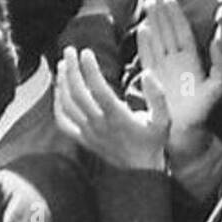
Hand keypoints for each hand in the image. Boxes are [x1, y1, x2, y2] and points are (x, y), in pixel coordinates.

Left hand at [53, 45, 168, 171]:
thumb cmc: (153, 142)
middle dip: (71, 69)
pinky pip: (63, 122)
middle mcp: (99, 124)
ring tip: (62, 65)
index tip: (86, 52)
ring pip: (67, 106)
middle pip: (77, 93)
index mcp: (118, 117)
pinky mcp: (83, 139)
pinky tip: (58, 91)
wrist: (141, 170)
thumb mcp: (164, 119)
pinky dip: (57, 105)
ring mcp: (88, 133)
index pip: (98, 88)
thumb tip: (147, 73)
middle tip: (69, 50)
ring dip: (62, 83)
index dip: (90, 68)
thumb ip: (158, 95)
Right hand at [135, 0, 221, 140]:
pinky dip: (144, 43)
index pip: (183, 32)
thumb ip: (220, 65)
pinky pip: (147, 56)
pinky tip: (142, 29)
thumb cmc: (201, 113)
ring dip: (153, 22)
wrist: (182, 134)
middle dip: (162, 12)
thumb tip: (219, 40)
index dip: (177, 15)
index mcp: (191, 61)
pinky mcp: (152, 78)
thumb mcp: (216, 88)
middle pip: (168, 31)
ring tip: (148, 4)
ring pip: (157, 39)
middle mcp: (176, 62)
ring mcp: (163, 68)